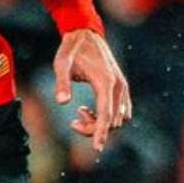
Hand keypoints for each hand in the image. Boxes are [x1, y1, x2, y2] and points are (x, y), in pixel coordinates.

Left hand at [53, 29, 131, 152]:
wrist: (85, 33)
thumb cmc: (71, 49)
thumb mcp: (61, 63)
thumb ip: (62, 82)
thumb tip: (63, 102)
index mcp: (106, 82)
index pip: (106, 115)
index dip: (100, 133)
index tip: (96, 149)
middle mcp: (118, 85)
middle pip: (112, 121)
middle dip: (93, 128)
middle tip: (74, 120)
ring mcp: (122, 86)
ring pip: (118, 119)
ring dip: (100, 123)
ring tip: (81, 112)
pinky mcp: (122, 87)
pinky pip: (121, 111)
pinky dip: (108, 117)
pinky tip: (91, 109)